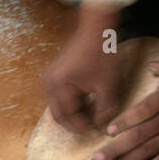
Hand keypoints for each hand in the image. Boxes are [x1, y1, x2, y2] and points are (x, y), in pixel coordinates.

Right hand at [44, 0, 125, 132]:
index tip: (97, 132)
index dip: (82, 127)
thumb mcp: (108, 84)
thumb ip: (105, 108)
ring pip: (59, 106)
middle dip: (75, 124)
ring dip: (73, 114)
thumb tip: (102, 124)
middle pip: (58, 114)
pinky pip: (60, 96)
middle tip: (91, 129)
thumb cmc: (102, 53)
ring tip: (91, 118)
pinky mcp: (56, 74)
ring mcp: (51, 78)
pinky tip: (87, 104)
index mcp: (59, 86)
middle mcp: (50, 83)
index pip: (68, 117)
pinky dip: (72, 104)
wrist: (96, 27)